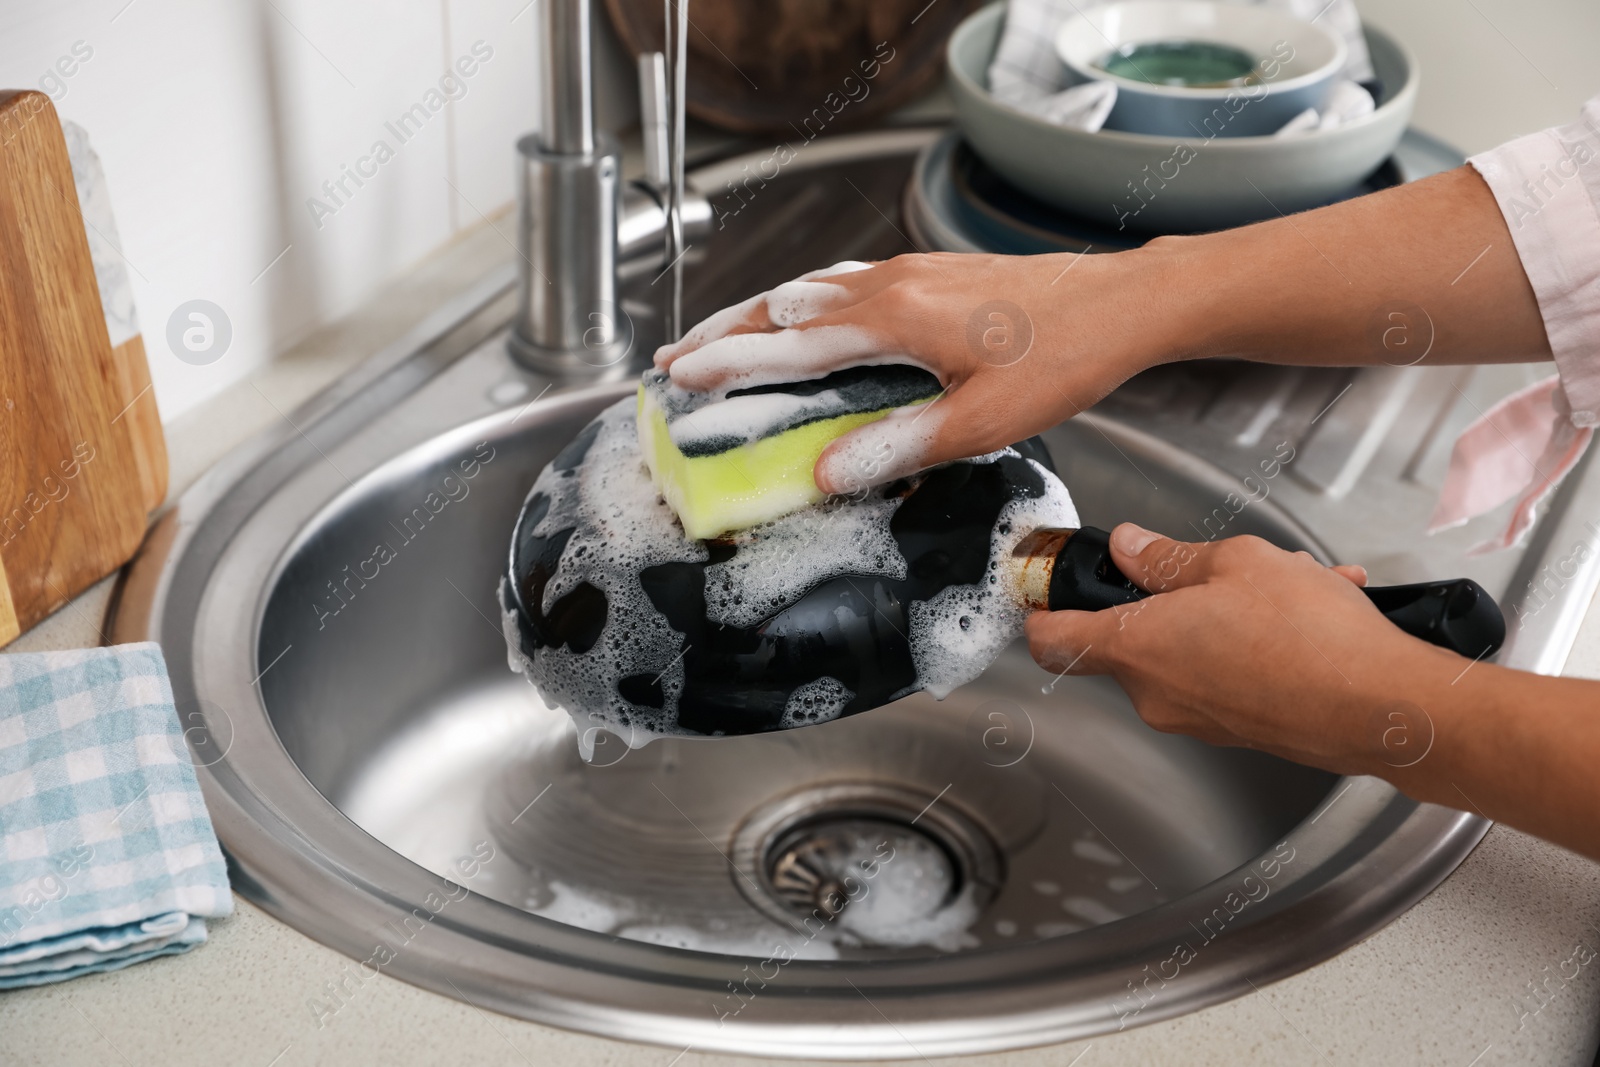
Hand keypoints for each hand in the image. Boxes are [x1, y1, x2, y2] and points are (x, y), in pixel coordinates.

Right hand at [652, 251, 1178, 493]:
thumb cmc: (1064, 358)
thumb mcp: (981, 421)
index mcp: (897, 318)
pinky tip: (804, 312)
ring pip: (812, 288)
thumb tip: (826, 473)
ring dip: (759, 312)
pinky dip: (804, 300)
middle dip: (725, 330)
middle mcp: (894, 284)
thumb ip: (898, 446)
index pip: (793, 346)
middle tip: (676, 356)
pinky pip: (844, 281)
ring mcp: (912, 271)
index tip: (681, 376)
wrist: (1122, 303)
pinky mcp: (931, 272)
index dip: (732, 363)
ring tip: (720, 333)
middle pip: (786, 306)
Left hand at [1024, 524, 1466, 776]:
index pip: (1051, 642)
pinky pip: (1231, 673)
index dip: (1039, 612)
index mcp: (1136, 647)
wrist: (1382, 708)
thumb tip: (1130, 548)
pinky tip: (1311, 611)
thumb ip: (1170, 557)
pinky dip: (1258, 641)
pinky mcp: (1239, 730)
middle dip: (1166, 597)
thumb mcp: (1235, 563)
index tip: (1043, 592)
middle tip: (1210, 567)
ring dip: (1224, 613)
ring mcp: (1198, 718)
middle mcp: (1157, 693)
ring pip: (1189, 650)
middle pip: (1129, 638)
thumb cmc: (1309, 636)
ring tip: (1287, 584)